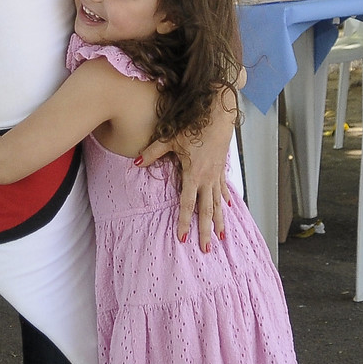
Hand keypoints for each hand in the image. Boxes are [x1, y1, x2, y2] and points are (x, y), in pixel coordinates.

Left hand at [138, 89, 236, 249]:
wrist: (219, 113)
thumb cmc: (194, 125)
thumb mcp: (170, 138)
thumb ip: (153, 152)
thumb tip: (135, 162)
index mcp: (194, 174)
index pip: (187, 204)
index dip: (184, 222)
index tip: (183, 238)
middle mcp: (208, 179)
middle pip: (206, 211)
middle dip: (205, 231)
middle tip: (206, 249)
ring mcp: (217, 175)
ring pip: (218, 204)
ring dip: (219, 222)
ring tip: (221, 238)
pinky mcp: (222, 169)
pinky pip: (223, 190)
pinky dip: (224, 201)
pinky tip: (227, 210)